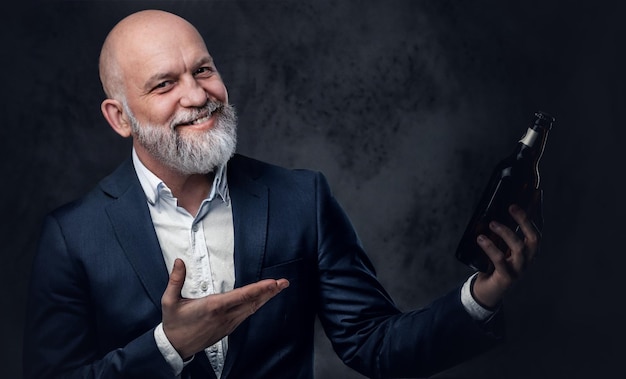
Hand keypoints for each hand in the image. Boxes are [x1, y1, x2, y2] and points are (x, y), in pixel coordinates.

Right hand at [161, 258, 289, 358]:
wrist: (175, 347)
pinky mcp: (228, 328)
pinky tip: (262, 300)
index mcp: (213, 307)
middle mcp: (224, 316)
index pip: (242, 296)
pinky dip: (256, 305)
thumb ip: (176, 280)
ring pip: (251, 309)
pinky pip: (246, 315)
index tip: (272, 282)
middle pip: (252, 302)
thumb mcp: (170, 301)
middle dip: (270, 292)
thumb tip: (180, 262)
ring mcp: (228, 324)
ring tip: (277, 288)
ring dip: (266, 298)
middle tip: (284, 283)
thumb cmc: (174, 324)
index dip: (259, 289)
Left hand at [472, 200, 540, 308]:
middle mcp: (528, 260)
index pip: (537, 232)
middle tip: (511, 207)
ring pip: (519, 248)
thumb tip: (494, 213)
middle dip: (524, 221)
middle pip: (534, 238)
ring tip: (492, 223)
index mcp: (529, 252)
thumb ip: (501, 235)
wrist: (487, 292)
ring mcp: (519, 270)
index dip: (536, 216)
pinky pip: (500, 260)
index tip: (532, 198)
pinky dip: (490, 247)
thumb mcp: (501, 249)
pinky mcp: (507, 277)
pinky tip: (481, 239)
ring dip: (506, 233)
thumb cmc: (494, 267)